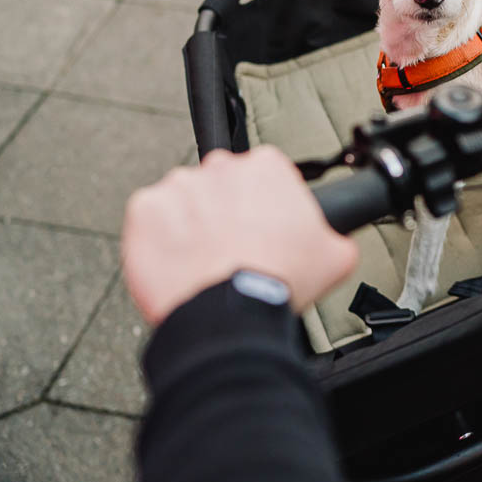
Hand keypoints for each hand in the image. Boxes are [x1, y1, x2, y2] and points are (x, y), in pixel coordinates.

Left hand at [121, 146, 357, 325]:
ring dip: (192, 225)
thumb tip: (334, 239)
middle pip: (222, 185)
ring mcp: (179, 186)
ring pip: (185, 202)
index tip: (265, 229)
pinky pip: (151, 221)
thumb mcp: (337, 256)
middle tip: (236, 249)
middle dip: (226, 212)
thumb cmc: (279, 281)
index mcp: (267, 167)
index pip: (264, 175)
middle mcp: (221, 166)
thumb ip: (333, 235)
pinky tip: (180, 264)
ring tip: (205, 262)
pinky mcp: (145, 210)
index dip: (266, 206)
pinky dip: (161, 240)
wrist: (230, 315)